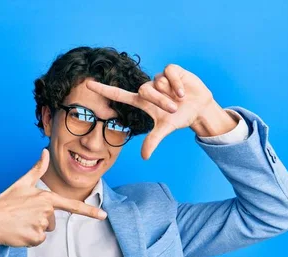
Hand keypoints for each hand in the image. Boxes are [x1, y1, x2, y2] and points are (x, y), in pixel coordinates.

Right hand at [0, 149, 107, 250]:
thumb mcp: (22, 183)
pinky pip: (38, 240)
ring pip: (45, 231)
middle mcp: (46, 211)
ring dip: (34, 229)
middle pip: (52, 221)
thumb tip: (44, 152)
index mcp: (46, 198)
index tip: (104, 215)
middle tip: (23, 216)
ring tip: (20, 223)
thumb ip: (36, 169)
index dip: (90, 211)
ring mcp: (41, 225)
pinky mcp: (35, 238)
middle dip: (40, 220)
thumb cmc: (6, 202)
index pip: (72, 205)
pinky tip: (19, 232)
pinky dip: (30, 238)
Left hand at [86, 64, 225, 159]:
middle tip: (172, 108)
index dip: (104, 90)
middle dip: (159, 100)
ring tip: (180, 99)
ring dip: (170, 94)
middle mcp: (148, 88)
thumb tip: (144, 156)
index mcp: (142, 101)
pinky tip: (183, 91)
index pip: (118, 94)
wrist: (199, 108)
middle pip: (144, 90)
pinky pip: (169, 72)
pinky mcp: (172, 70)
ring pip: (158, 82)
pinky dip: (176, 83)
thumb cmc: (179, 117)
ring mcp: (160, 78)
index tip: (88, 84)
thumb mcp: (165, 129)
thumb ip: (153, 140)